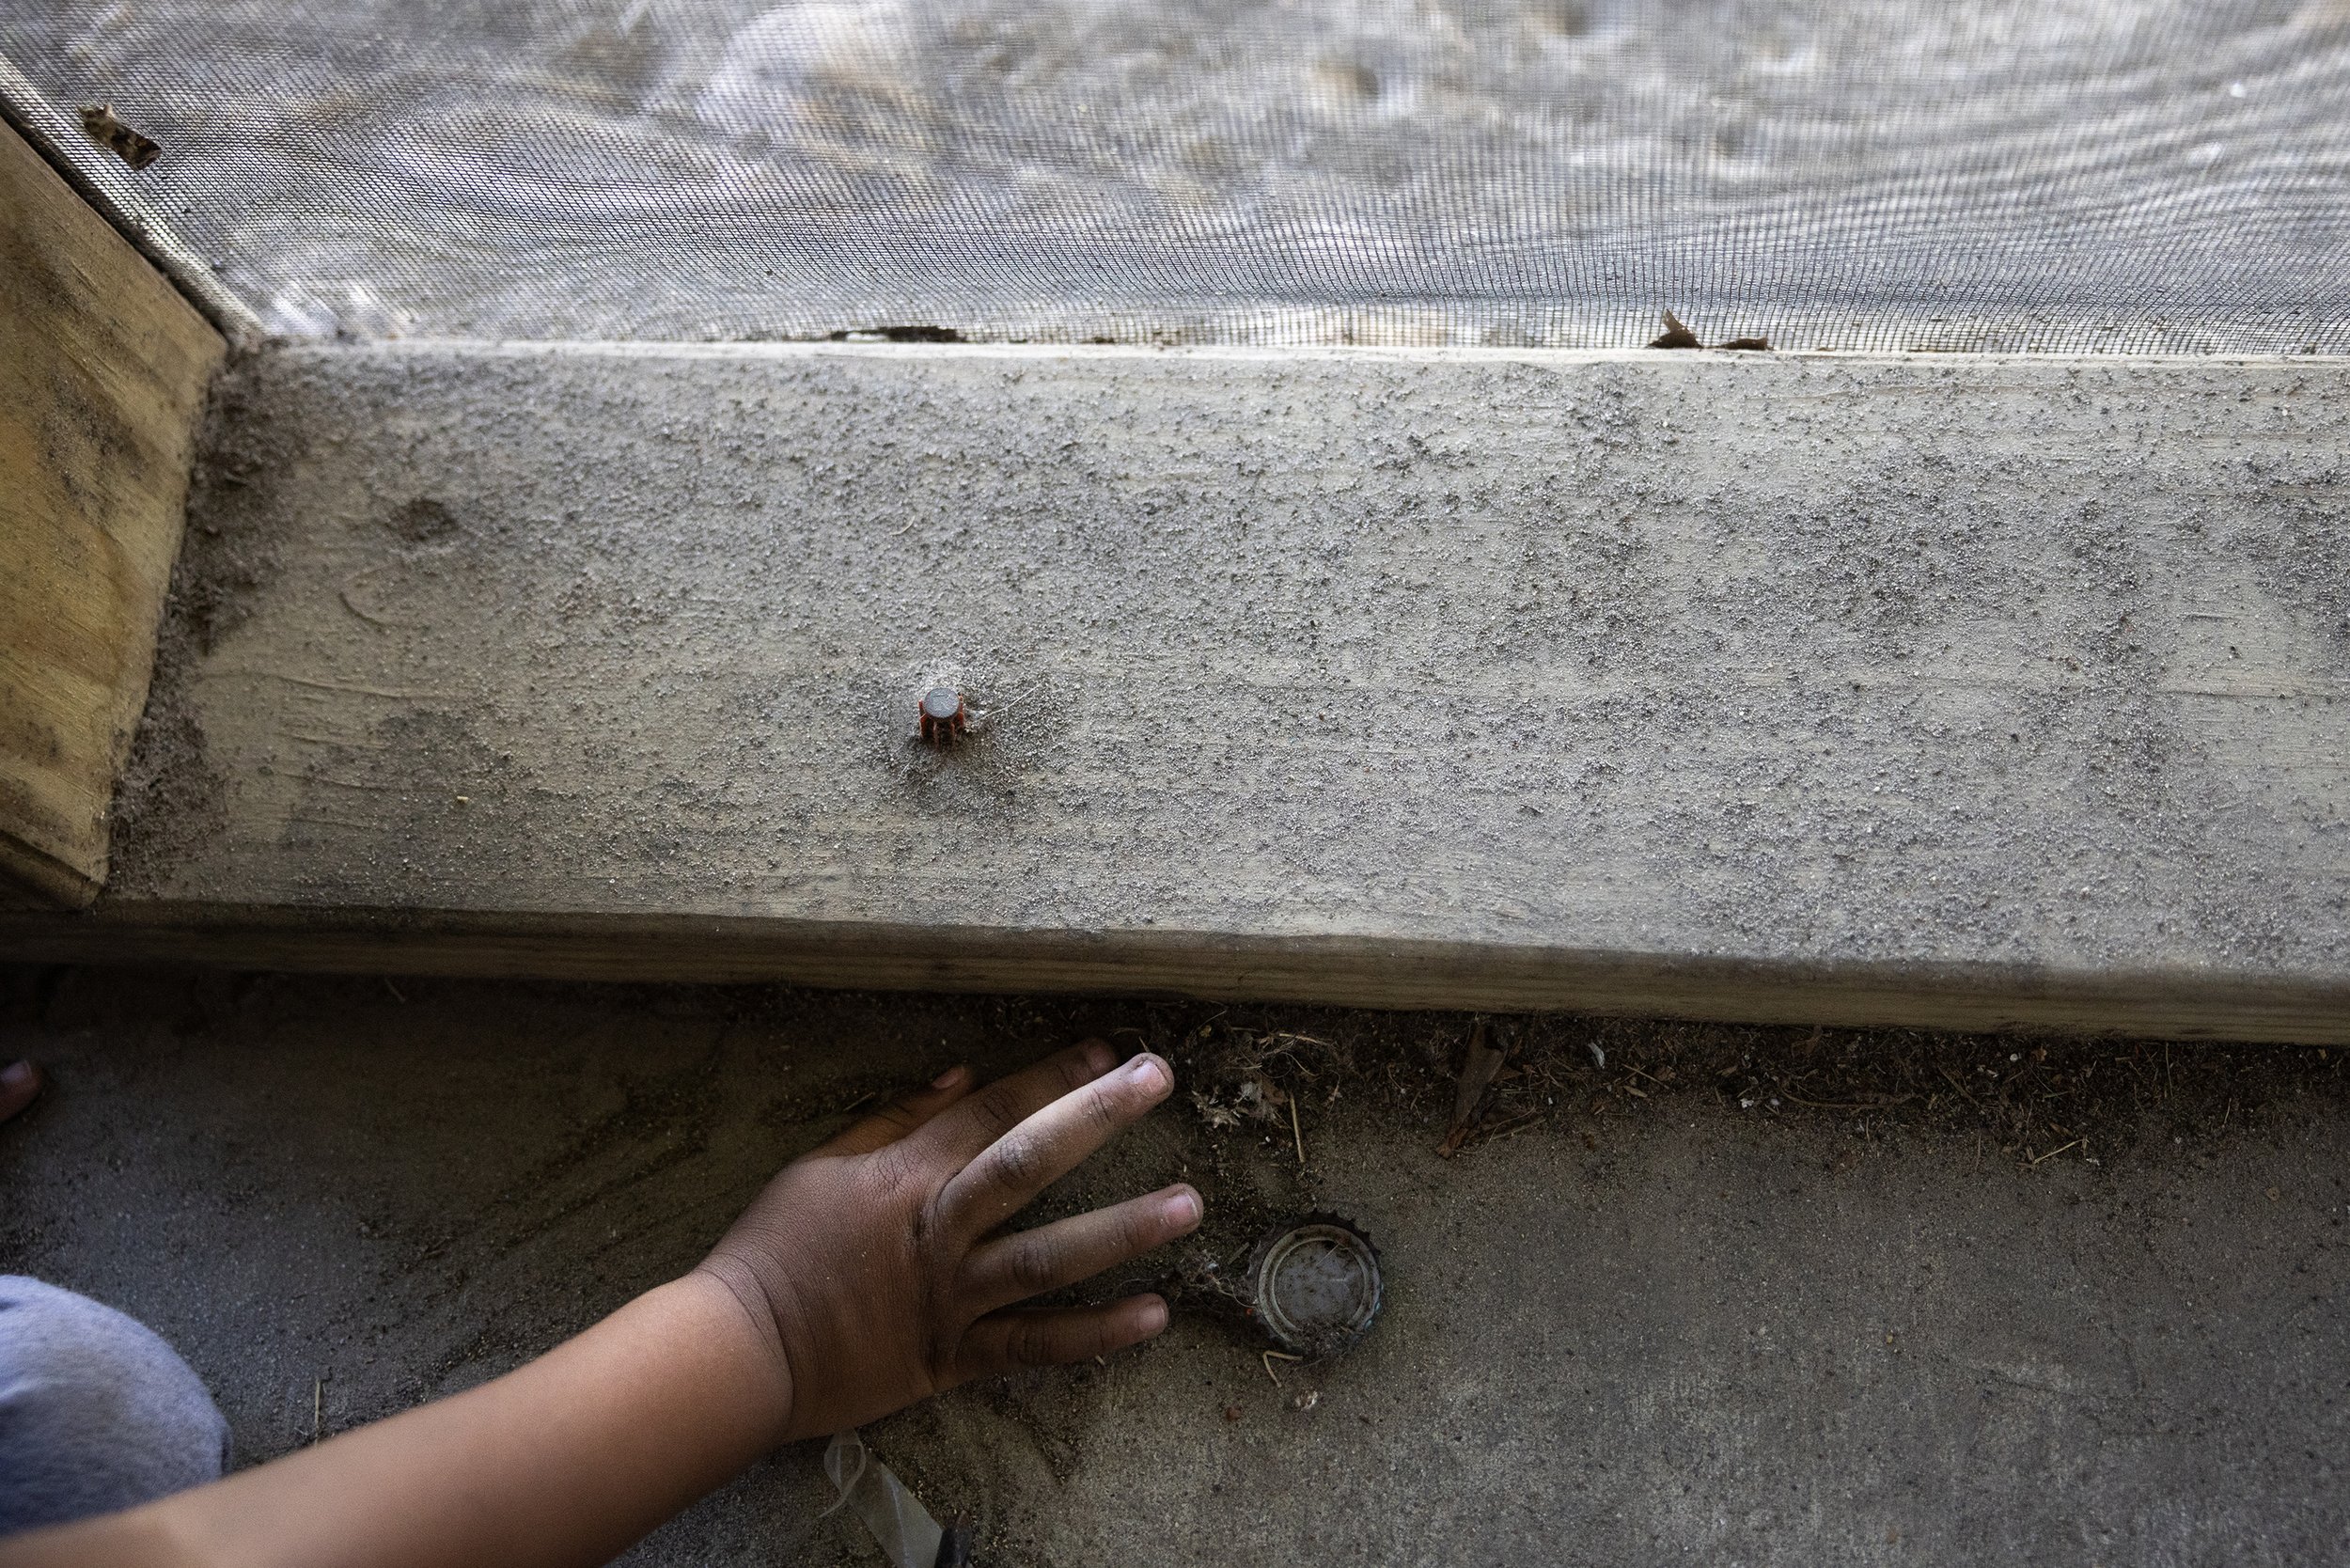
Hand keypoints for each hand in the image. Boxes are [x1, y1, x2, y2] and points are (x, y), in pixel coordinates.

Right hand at [696, 1040, 1197, 1442]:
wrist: (738, 1351)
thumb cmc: (773, 1250)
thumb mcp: (822, 1165)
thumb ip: (897, 1120)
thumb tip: (963, 1076)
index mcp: (905, 1175)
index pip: (991, 1111)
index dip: (1051, 1075)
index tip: (1108, 1051)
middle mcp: (938, 1229)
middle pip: (1028, 1161)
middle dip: (1097, 1115)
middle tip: (1160, 1078)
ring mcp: (952, 1296)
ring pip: (1048, 1256)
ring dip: (1121, 1228)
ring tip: (1187, 1204)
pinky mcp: (954, 1358)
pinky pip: (1034, 1346)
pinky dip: (1095, 1335)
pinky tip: (1153, 1313)